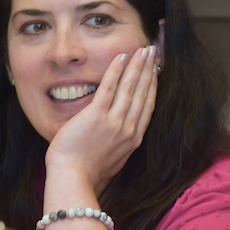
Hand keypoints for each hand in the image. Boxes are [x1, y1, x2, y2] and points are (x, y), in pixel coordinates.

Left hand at [45, 45, 157, 194]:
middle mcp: (129, 129)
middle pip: (143, 93)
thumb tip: (116, 133)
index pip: (147, 106)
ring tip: (143, 49)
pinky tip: (122, 57)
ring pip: (131, 87)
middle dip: (149, 70)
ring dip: (138, 65)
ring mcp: (115, 122)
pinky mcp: (97, 116)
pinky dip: (117, 70)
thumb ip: (117, 143)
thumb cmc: (86, 174)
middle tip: (153, 52)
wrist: (74, 180)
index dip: (152, 86)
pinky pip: (110, 87)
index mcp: (133, 139)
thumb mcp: (111, 160)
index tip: (155, 71)